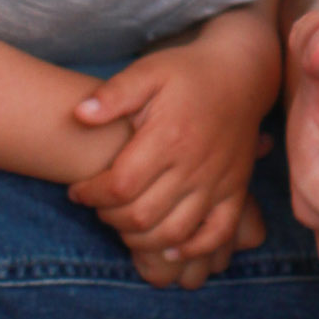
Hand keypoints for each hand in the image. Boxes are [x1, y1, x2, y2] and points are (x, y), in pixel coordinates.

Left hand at [68, 28, 276, 282]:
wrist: (240, 73)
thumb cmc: (188, 72)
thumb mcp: (148, 70)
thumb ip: (114, 94)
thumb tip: (79, 115)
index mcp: (168, 136)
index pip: (120, 185)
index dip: (91, 194)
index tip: (78, 190)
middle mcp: (193, 165)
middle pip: (142, 216)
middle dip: (109, 218)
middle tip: (100, 205)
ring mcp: (217, 181)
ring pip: (173, 233)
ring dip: (141, 238)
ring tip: (125, 221)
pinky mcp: (236, 189)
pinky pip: (217, 233)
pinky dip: (192, 248)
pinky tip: (170, 245)